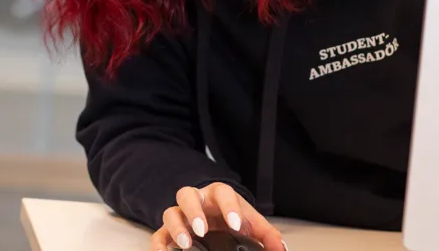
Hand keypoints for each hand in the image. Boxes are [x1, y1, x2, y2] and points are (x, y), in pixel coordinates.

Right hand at [151, 182, 286, 250]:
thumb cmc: (231, 216)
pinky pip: (158, 235)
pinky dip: (159, 245)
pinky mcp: (168, 231)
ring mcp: (180, 215)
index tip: (237, 226)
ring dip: (176, 228)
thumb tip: (280, 249)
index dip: (229, 208)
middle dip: (194, 211)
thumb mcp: (249, 221)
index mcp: (218, 194)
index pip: (223, 193)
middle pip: (187, 195)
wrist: (215, 215)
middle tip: (203, 229)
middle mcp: (196, 200)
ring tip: (186, 244)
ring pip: (170, 212)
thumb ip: (266, 234)